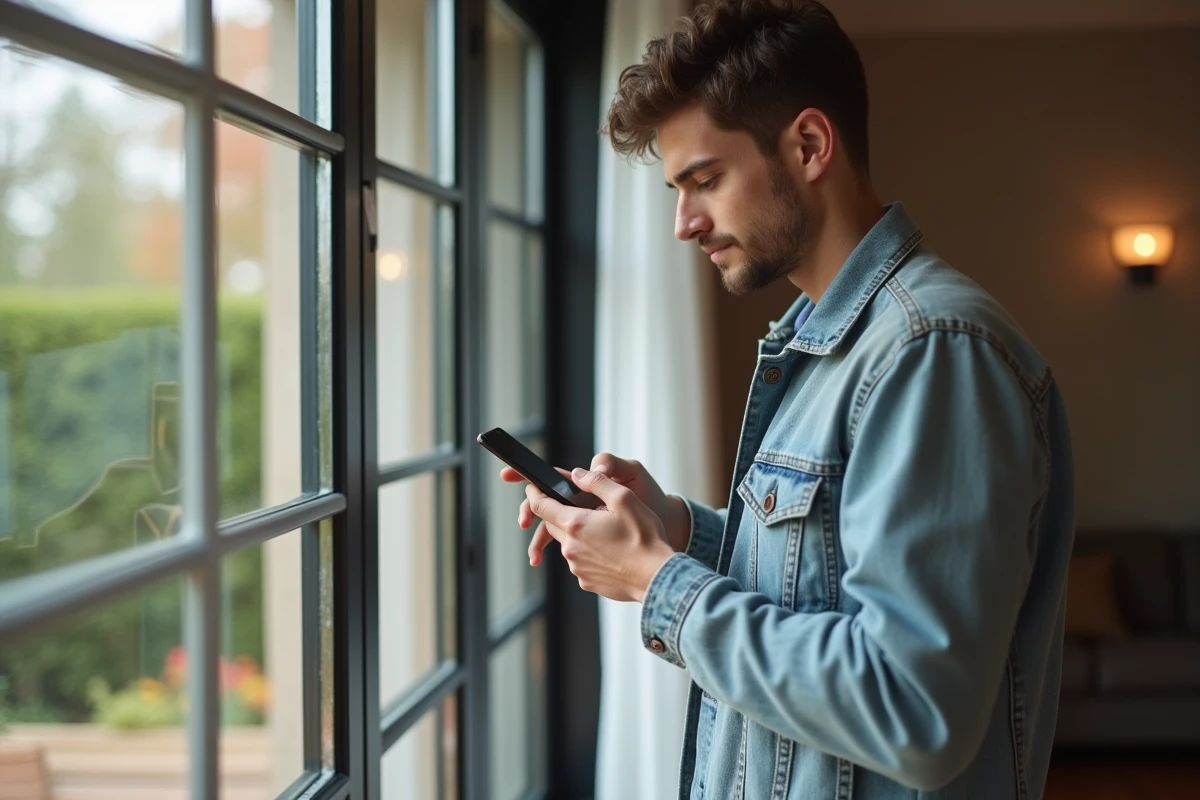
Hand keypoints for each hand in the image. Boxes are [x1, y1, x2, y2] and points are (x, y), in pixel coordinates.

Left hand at [499, 452, 689, 566]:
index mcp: (576, 524)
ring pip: (569, 544)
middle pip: (553, 525)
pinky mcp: (586, 581)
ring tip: (607, 533)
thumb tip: (577, 474)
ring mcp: (577, 567)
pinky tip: (612, 552)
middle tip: (584, 509)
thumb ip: (598, 482)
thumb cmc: (645, 538)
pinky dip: (590, 554)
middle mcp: (571, 547)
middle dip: (561, 514)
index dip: (533, 494)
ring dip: (579, 535)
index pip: (541, 506)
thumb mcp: (625, 499)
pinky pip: (581, 562)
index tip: (532, 488)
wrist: (658, 578)